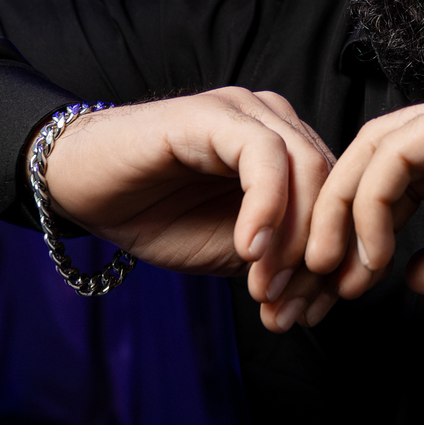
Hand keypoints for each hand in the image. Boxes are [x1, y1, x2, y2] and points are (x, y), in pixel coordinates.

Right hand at [44, 87, 340, 330]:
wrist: (82, 190)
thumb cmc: (157, 214)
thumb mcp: (233, 251)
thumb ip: (282, 260)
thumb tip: (324, 289)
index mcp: (292, 152)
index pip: (341, 201)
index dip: (335, 260)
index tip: (313, 312)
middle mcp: (278, 124)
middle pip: (333, 186)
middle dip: (318, 257)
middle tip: (288, 306)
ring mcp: (248, 112)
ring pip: (308, 168)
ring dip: (294, 239)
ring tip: (265, 286)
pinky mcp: (215, 112)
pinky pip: (263, 155)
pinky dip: (267, 207)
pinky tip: (250, 248)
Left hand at [303, 86, 423, 302]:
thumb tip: (409, 275)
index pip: (400, 178)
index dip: (366, 231)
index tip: (353, 288)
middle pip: (374, 157)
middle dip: (338, 219)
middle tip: (320, 280)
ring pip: (375, 148)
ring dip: (344, 211)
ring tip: (335, 270)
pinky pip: (399, 152)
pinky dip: (373, 202)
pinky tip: (374, 251)